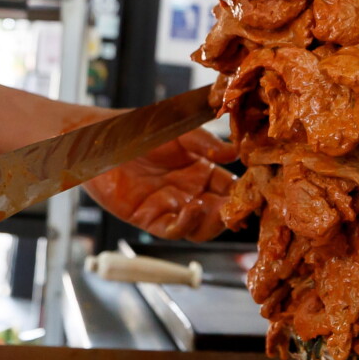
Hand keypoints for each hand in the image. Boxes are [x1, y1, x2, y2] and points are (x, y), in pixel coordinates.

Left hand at [85, 127, 237, 242]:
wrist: (100, 139)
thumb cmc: (138, 130)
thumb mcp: (179, 131)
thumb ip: (206, 143)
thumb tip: (235, 153)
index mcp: (203, 170)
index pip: (232, 187)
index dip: (245, 190)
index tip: (258, 189)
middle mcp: (191, 192)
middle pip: (221, 212)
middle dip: (234, 212)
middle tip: (243, 208)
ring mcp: (172, 207)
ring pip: (202, 227)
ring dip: (214, 222)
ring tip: (219, 210)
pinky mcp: (150, 219)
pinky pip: (173, 230)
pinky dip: (186, 224)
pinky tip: (192, 209)